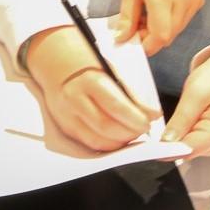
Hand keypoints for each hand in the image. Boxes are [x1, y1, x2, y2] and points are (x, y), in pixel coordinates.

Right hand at [26, 26, 161, 150]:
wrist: (57, 64)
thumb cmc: (91, 65)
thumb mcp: (112, 69)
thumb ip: (132, 93)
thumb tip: (153, 114)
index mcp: (89, 80)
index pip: (116, 106)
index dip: (136, 118)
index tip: (150, 120)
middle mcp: (75, 99)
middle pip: (107, 126)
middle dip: (130, 132)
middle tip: (144, 129)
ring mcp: (67, 115)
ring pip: (98, 139)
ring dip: (120, 141)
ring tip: (132, 134)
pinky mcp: (65, 126)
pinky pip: (89, 142)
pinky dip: (107, 144)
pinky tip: (118, 138)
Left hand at [110, 0, 203, 55]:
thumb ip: (127, 16)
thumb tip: (121, 39)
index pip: (160, 36)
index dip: (145, 45)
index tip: (130, 42)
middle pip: (169, 36)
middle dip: (150, 38)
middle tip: (134, 28)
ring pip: (177, 29)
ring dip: (160, 30)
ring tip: (144, 15)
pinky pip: (184, 19)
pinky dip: (170, 21)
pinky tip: (158, 9)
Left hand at [163, 48, 209, 158]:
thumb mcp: (195, 93)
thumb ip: (181, 120)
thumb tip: (166, 142)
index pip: (187, 151)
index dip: (165, 149)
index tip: (149, 144)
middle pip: (185, 152)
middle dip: (171, 140)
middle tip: (163, 120)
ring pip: (186, 149)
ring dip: (177, 136)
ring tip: (183, 113)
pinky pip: (190, 143)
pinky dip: (183, 133)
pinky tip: (187, 119)